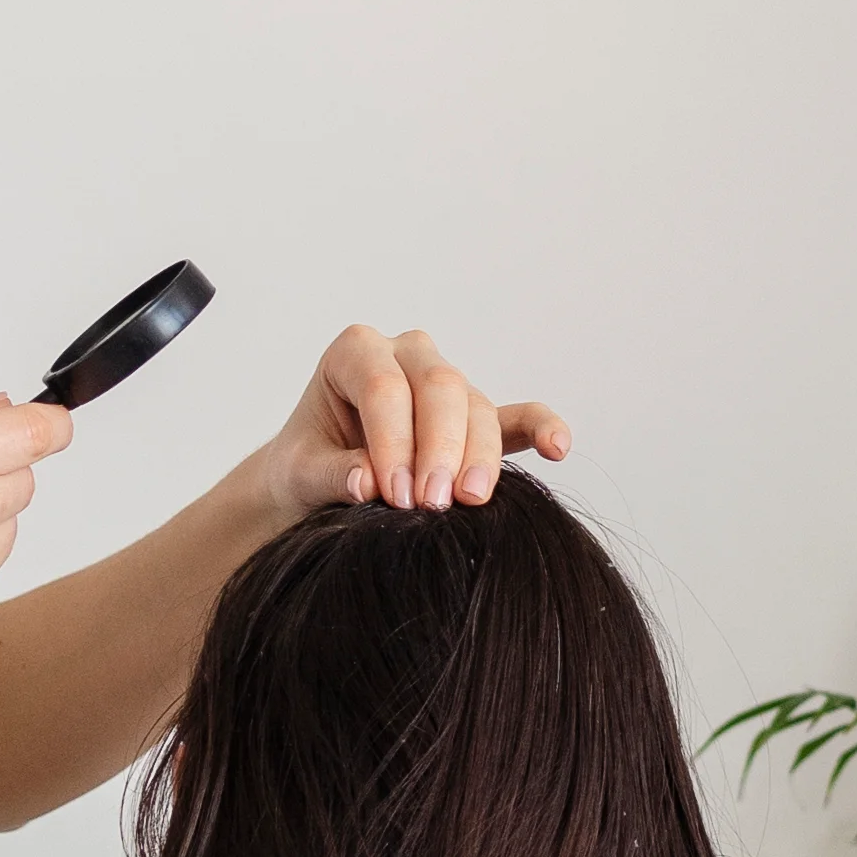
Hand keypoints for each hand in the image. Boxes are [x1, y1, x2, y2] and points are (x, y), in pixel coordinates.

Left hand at [251, 325, 570, 514]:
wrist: (316, 485)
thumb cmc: (303, 469)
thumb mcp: (299, 474)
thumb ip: (329, 474)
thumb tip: (368, 481)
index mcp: (355, 352)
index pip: (385, 387)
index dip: (394, 441)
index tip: (394, 497)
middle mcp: (407, 356)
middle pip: (440, 389)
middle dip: (441, 447)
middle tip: (433, 504)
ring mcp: (446, 383)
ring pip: (476, 407)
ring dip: (478, 456)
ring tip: (468, 501)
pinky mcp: (475, 418)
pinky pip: (516, 417)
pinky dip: (540, 428)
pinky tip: (558, 447)